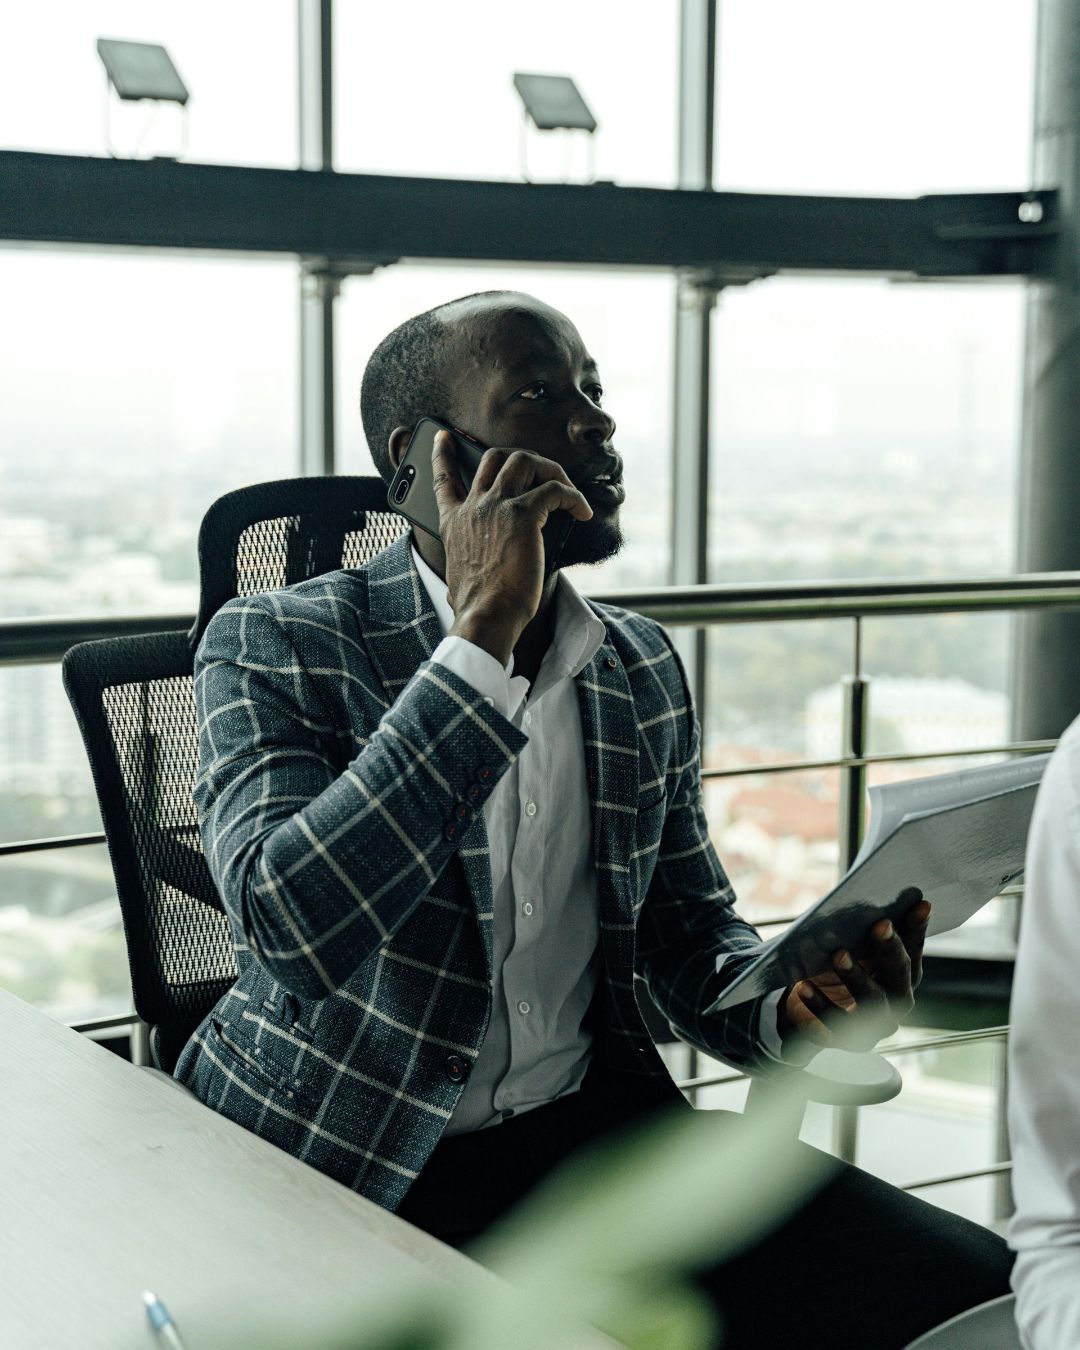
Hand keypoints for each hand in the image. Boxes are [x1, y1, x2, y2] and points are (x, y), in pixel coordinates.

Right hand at [431, 431, 592, 656]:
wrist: (485, 615)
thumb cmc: (476, 606)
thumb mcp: (456, 578)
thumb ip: (462, 569)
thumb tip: (459, 592)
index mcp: (454, 522)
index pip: (444, 478)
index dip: (443, 453)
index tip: (445, 437)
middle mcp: (474, 507)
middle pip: (495, 457)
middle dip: (523, 459)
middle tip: (543, 474)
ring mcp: (497, 506)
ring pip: (525, 461)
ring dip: (551, 470)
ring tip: (566, 490)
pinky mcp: (523, 515)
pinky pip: (555, 490)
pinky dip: (573, 497)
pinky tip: (582, 512)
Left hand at [777, 891, 931, 1052]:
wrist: (806, 1007)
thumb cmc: (834, 969)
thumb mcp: (852, 947)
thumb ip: (864, 931)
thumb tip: (870, 899)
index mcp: (902, 977)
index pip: (915, 951)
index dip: (918, 929)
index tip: (921, 904)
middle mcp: (896, 1002)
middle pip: (900, 977)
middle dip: (891, 950)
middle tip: (880, 924)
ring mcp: (874, 1025)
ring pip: (872, 1002)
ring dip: (857, 977)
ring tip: (839, 954)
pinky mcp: (846, 1040)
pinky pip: (833, 1022)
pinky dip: (819, 1003)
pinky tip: (804, 986)